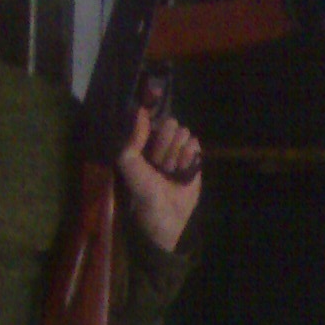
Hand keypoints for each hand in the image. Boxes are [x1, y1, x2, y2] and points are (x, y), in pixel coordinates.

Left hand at [116, 103, 201, 251]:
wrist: (165, 213)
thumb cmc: (142, 189)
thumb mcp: (128, 164)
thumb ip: (132, 138)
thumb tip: (141, 111)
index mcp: (142, 140)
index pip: (152, 118)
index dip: (153, 133)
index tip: (149, 150)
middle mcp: (161, 140)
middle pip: (170, 124)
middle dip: (165, 147)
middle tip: (159, 165)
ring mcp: (178, 146)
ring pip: (184, 133)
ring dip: (176, 155)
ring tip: (170, 171)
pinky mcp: (194, 155)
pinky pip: (195, 143)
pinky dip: (189, 159)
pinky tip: (182, 172)